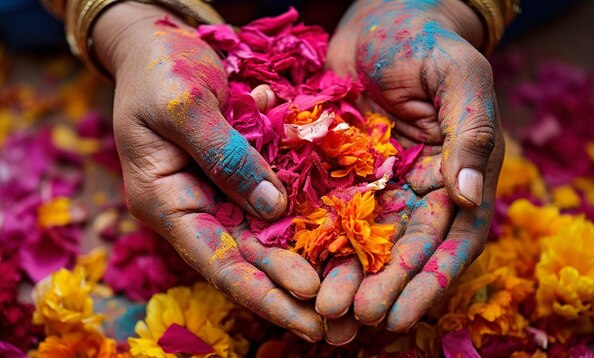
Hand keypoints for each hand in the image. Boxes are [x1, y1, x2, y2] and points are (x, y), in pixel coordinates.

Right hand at [92, 2, 322, 340]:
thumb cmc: (159, 69)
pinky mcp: (233, 171)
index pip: (216, 259)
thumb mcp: (186, 106)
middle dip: (289, 288)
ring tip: (342, 285)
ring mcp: (212, 190)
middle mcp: (190, 205)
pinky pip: (269, 193)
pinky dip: (297, 209)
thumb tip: (273, 208)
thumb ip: (226, 157)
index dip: (263, 290)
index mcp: (164, 200)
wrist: (156, 41)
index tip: (307, 312)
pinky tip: (332, 233)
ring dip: (300, 257)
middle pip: (244, 256)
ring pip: (263, 232)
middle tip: (335, 320)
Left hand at [322, 0, 505, 332]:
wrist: (379, 17)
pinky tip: (287, 265)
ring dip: (337, 277)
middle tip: (343, 318)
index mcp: (453, 177)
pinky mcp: (333, 169)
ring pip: (356, 240)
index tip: (399, 314)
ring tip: (316, 309)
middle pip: (397, 251)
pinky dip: (307, 239)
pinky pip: (319, 207)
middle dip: (373, 289)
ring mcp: (371, 183)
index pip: (447, 241)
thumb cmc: (427, 41)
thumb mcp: (459, 78)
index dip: (425, 281)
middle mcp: (412, 190)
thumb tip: (469, 198)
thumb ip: (470, 135)